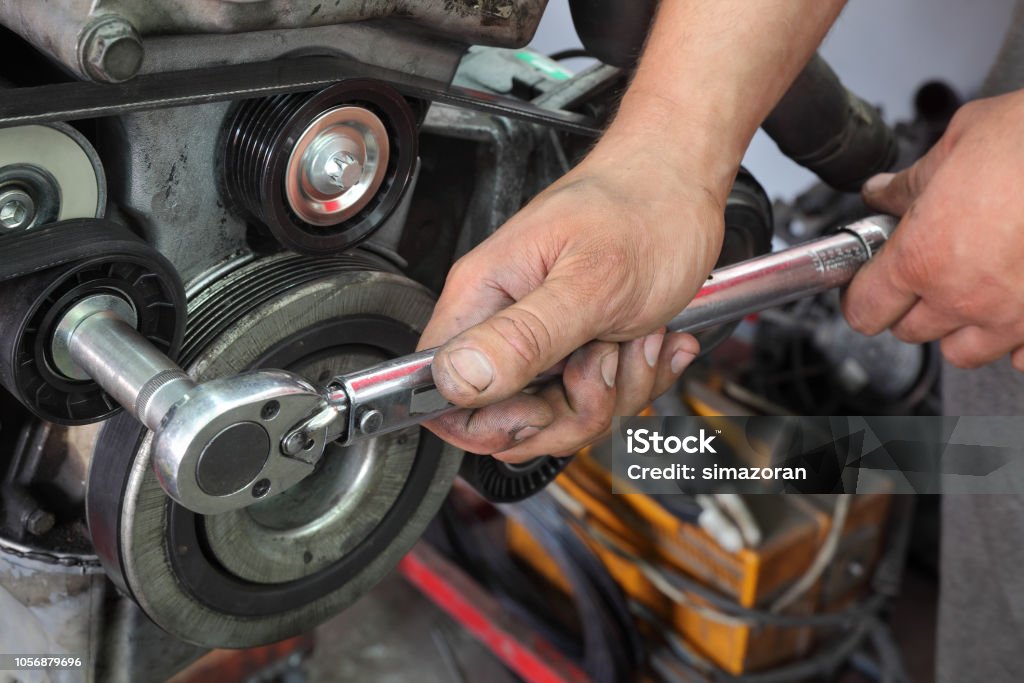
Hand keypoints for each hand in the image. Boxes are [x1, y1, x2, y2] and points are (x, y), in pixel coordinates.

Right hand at [418, 137, 725, 461]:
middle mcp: (505, 322)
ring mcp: (545, 340)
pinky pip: (601, 401)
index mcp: (484, 298)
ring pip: (561, 416)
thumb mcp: (589, 281)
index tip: (538, 408)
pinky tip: (653, 339)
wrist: (684, 183)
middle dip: (571, 411)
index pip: (441, 390)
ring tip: (634, 337)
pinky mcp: (581, 349)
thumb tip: (456, 379)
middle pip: (508, 419)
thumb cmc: (641, 208)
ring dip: (616, 391)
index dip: (486, 421)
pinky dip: (638, 380)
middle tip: (604, 361)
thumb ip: (522, 336)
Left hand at [843, 90, 1023, 369]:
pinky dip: (1017, 340)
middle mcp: (966, 296)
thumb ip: (913, 181)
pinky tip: (1018, 301)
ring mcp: (1016, 316)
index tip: (868, 283)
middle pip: (911, 332)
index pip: (865, 309)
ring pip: (964, 352)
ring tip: (972, 289)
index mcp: (925, 257)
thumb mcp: (960, 142)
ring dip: (959, 327)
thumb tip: (884, 191)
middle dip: (910, 305)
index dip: (861, 295)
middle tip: (925, 271)